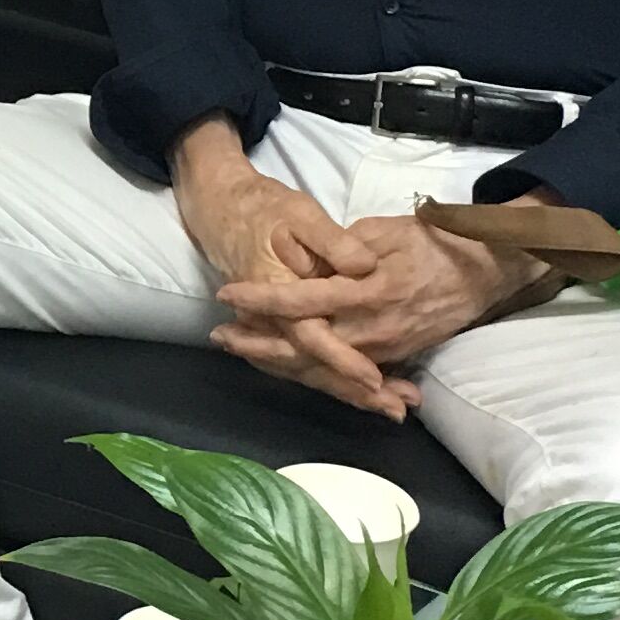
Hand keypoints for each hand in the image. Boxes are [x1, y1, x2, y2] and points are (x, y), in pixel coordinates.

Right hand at [173, 142, 412, 413]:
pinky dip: (338, 379)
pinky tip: (370, 391)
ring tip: (393, 409)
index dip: (343, 359)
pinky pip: (309, 363)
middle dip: (355, 391)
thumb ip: (331, 241)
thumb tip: (363, 266)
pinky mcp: (285, 328)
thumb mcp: (300, 214)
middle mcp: (277, 320)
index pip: (312, 337)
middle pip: (316, 366)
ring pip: (314, 370)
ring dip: (351, 392)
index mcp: (280, 293)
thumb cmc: (264, 208)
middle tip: (397, 411)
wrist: (222, 208)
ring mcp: (278, 328)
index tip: (373, 379)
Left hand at [217, 211, 539, 380]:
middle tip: (220, 338)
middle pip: (303, 346)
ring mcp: (383, 348)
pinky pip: (347, 373)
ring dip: (279, 360)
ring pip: (321, 366)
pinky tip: (286, 367)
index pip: (302, 300)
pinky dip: (314, 372)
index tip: (227, 293)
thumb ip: (345, 248)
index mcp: (367, 292)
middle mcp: (371, 329)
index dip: (262, 298)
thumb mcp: (388, 231)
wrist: (485, 272)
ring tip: (242, 351)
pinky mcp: (394, 356)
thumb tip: (313, 262)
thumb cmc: (435, 244)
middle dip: (258, 344)